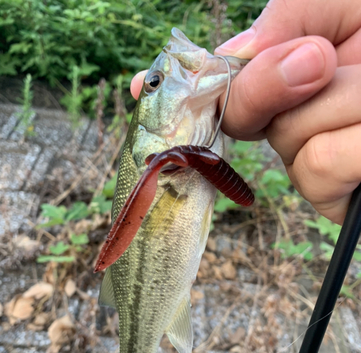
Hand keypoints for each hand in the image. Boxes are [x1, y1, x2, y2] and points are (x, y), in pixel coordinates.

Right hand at [215, 0, 360, 223]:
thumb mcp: (339, 4)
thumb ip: (286, 18)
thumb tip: (235, 54)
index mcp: (283, 81)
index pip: (222, 89)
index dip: (193, 88)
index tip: (149, 84)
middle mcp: (286, 124)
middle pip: (241, 116)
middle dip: (274, 82)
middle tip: (321, 59)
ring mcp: (305, 163)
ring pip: (288, 139)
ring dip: (343, 102)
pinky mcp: (330, 198)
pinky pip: (318, 168)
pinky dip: (355, 143)